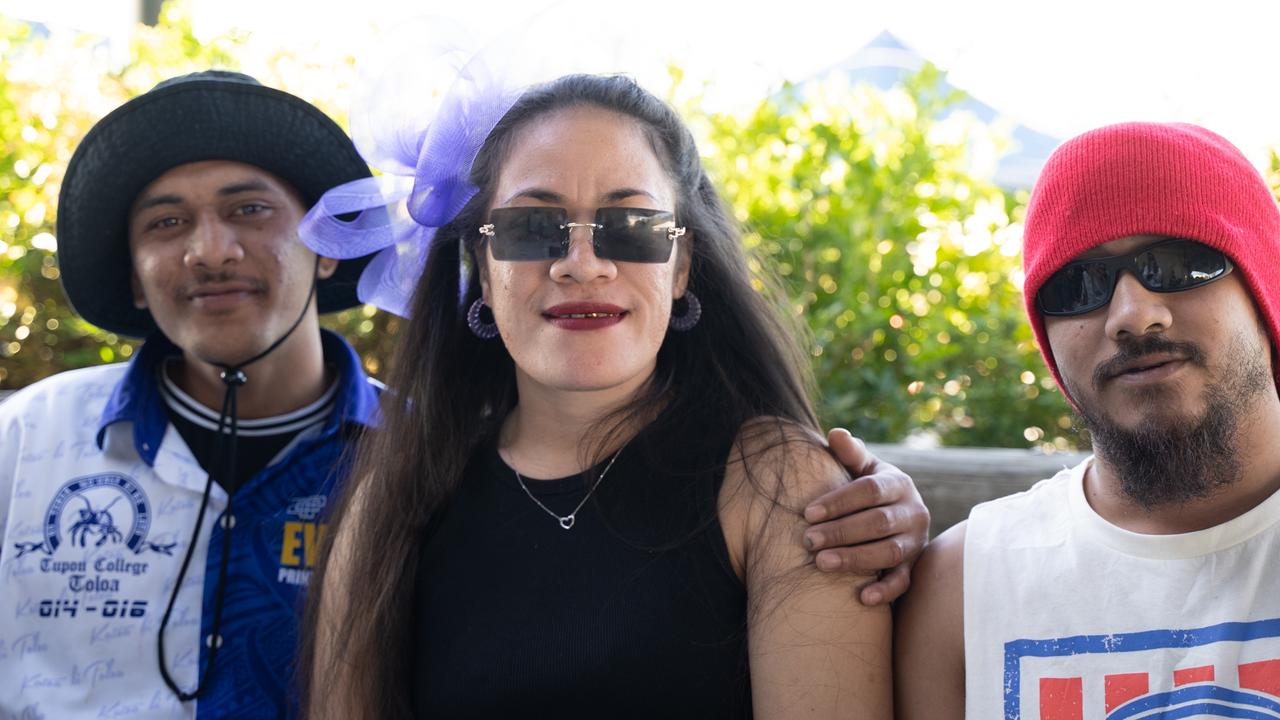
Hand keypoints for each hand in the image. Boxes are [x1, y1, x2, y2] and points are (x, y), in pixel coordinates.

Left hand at [802, 428, 929, 605]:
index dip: (838, 502)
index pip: (869, 490)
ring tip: (821, 563)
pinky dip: (885, 590)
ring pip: (889, 552)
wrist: (896, 512)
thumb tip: (836, 434)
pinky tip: (861, 598)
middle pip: (877, 523)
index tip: (807, 513)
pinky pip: (903, 582)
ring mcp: (916, 541)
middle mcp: (914, 511)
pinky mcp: (914, 566)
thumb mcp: (862, 467)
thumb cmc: (868, 487)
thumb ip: (849, 453)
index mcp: (898, 483)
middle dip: (840, 532)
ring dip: (855, 559)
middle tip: (808, 540)